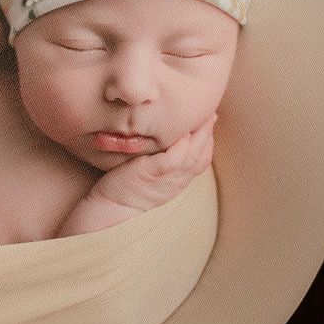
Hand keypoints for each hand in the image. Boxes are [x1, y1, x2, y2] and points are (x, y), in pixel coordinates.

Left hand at [89, 113, 216, 212]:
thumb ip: (160, 161)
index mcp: (178, 180)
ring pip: (192, 154)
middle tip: (212, 112)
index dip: (208, 141)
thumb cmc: (125, 190)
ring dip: (200, 134)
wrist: (111, 211)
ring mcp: (167, 178)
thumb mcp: (151, 176)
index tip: (209, 122)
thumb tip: (162, 141)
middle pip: (202, 154)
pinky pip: (174, 158)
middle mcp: (177, 180)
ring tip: (203, 115)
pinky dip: (181, 144)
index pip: (202, 159)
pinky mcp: (153, 173)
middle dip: (208, 132)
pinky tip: (183, 129)